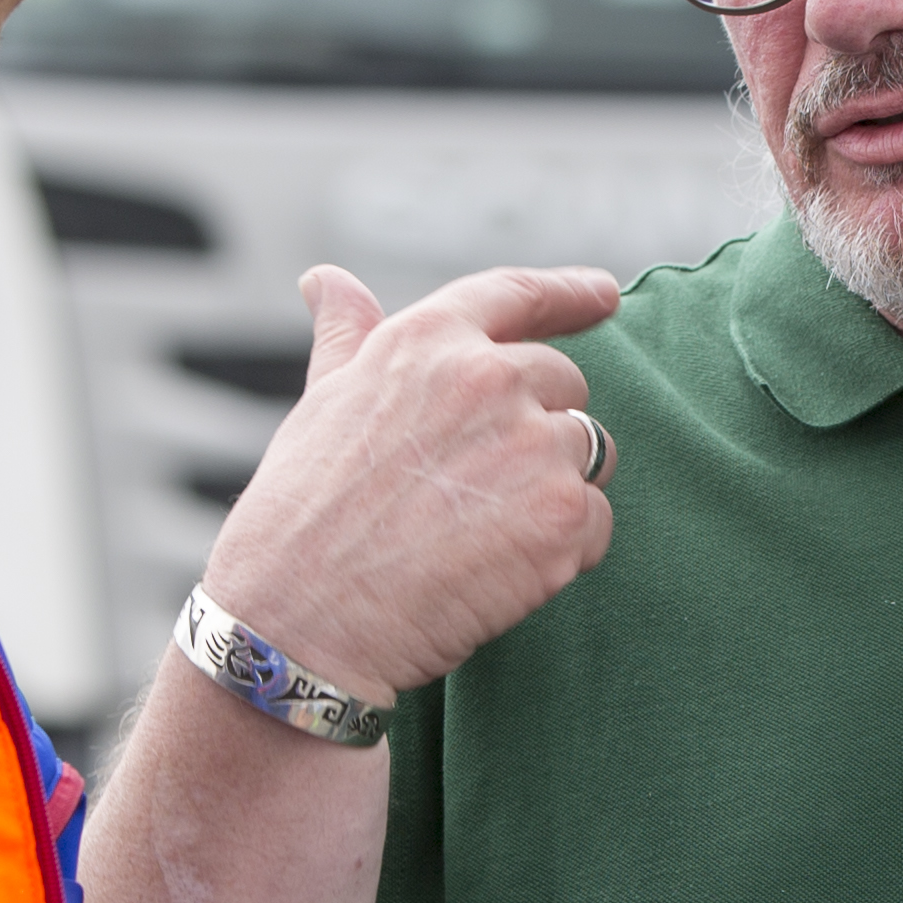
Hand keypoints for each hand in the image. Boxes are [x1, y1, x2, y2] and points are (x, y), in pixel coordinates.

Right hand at [201, 263, 622, 699]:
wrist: (298, 621)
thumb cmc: (299, 519)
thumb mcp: (321, 406)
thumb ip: (346, 339)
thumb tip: (326, 280)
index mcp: (426, 342)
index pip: (516, 296)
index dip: (568, 293)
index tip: (604, 296)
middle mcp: (489, 379)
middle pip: (564, 384)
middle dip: (537, 429)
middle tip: (475, 491)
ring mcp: (533, 447)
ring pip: (587, 453)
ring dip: (552, 491)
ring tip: (477, 536)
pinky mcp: (562, 518)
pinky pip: (596, 524)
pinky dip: (564, 552)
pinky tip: (499, 574)